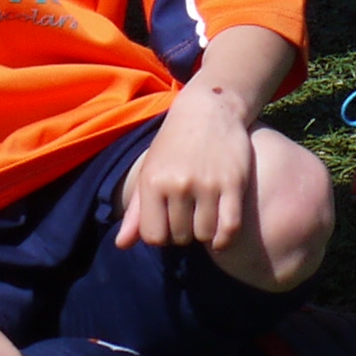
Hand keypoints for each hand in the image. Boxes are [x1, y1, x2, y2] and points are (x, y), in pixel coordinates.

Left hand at [115, 85, 258, 254]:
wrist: (207, 110)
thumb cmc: (173, 144)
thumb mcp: (149, 170)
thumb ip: (136, 211)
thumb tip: (121, 245)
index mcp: (152, 181)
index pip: (153, 237)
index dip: (161, 235)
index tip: (167, 222)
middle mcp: (178, 184)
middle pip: (180, 238)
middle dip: (183, 232)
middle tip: (187, 215)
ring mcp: (207, 184)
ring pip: (205, 235)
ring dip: (204, 233)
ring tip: (202, 215)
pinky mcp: (233, 184)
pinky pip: (229, 228)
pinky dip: (225, 238)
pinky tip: (220, 229)